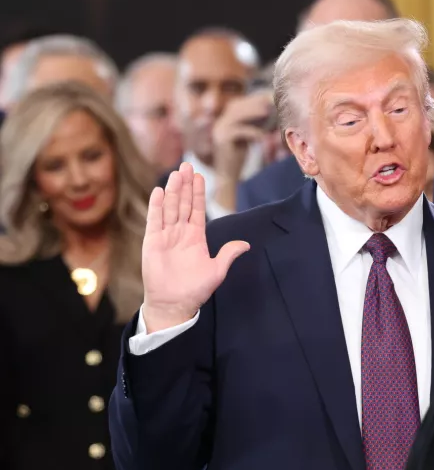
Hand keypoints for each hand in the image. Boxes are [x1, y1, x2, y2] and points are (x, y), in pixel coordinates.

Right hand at [141, 162, 249, 332]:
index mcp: (196, 237)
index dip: (198, 193)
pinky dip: (157, 206)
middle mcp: (180, 233)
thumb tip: (245, 244)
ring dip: (173, 191)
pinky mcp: (152, 242)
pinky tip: (159, 192)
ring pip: (170, 208)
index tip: (200, 176)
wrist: (174, 304)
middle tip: (187, 165)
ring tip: (176, 173)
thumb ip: (228, 254)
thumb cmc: (195, 289)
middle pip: (183, 204)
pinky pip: (155, 221)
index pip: (197, 209)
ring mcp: (166, 236)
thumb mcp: (217, 270)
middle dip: (186, 185)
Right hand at [212, 91, 273, 208]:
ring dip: (253, 112)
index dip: (251, 100)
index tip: (267, 97)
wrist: (226, 176)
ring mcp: (218, 131)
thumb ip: (251, 125)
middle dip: (253, 103)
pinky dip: (253, 132)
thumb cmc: (237, 158)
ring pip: (237, 116)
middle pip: (236, 107)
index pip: (237, 105)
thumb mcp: (245, 138)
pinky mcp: (221, 140)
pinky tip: (263, 135)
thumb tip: (267, 111)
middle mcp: (219, 124)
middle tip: (269, 101)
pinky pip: (239, 131)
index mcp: (223, 121)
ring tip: (268, 112)